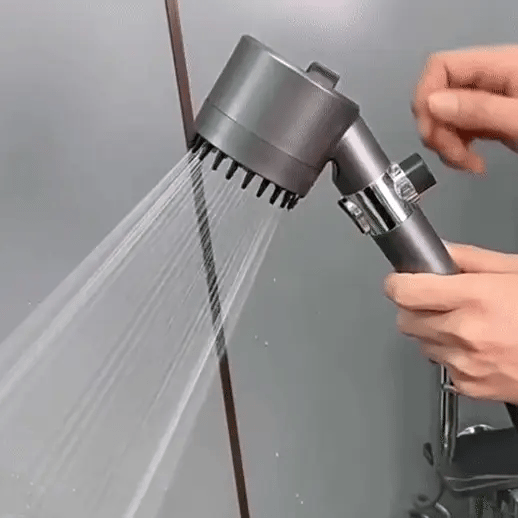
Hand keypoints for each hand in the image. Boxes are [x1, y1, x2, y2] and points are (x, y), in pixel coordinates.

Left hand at [384, 242, 517, 403]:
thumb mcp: (513, 271)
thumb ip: (468, 259)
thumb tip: (437, 251)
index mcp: (476, 298)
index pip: (406, 291)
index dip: (397, 283)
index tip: (399, 280)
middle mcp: (466, 333)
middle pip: (405, 319)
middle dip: (413, 307)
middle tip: (433, 300)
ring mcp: (467, 364)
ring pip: (421, 344)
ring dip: (431, 332)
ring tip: (464, 324)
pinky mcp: (471, 386)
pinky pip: (441, 367)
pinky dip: (449, 356)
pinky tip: (475, 346)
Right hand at [412, 45, 517, 172]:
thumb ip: (478, 109)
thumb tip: (432, 103)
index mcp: (500, 66)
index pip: (440, 67)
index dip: (426, 97)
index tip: (432, 130)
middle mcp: (490, 80)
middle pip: (437, 94)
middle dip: (435, 129)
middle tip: (451, 152)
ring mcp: (490, 101)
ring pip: (443, 117)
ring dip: (444, 145)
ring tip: (465, 162)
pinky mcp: (491, 120)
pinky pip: (457, 130)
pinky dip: (455, 149)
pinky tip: (469, 161)